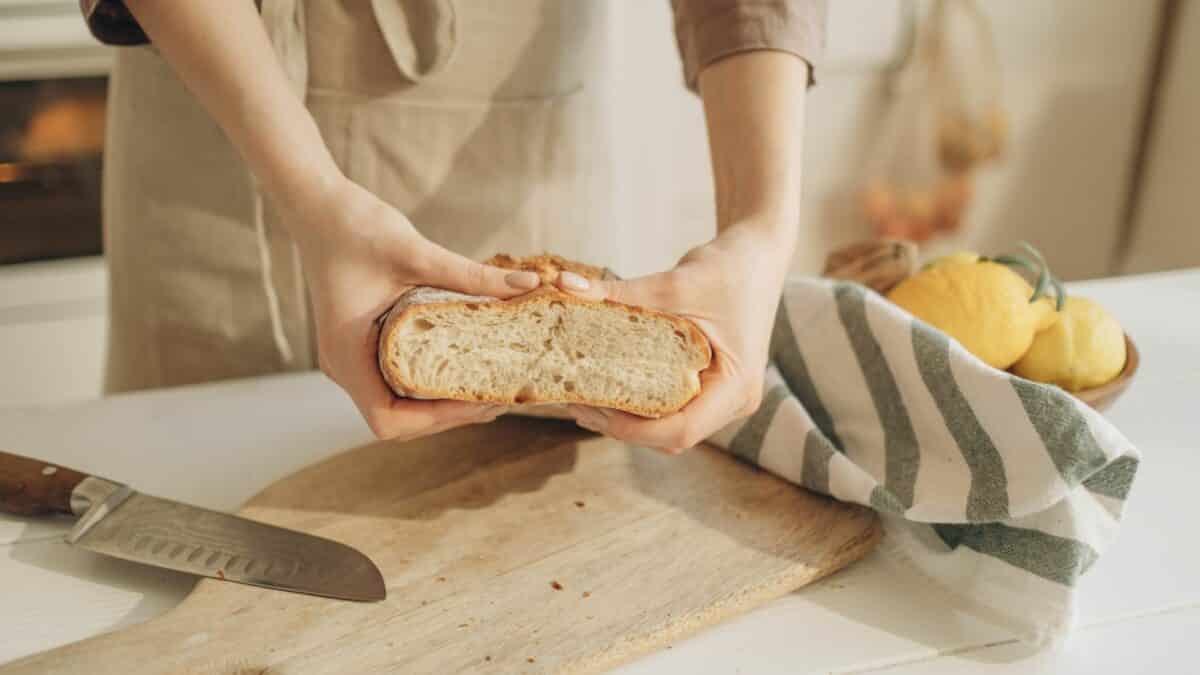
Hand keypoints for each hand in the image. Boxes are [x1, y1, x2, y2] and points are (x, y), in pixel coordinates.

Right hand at [279, 178, 541, 439]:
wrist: (317, 206)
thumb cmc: (355, 226)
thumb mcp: (416, 251)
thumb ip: (471, 274)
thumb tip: (529, 284)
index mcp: (347, 354)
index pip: (388, 419)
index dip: (435, 419)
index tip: (477, 398)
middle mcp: (345, 366)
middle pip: (398, 421)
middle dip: (448, 414)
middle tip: (499, 394)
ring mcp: (352, 359)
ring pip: (398, 405)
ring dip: (441, 403)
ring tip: (489, 385)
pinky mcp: (362, 346)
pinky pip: (397, 381)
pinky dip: (430, 383)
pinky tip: (465, 366)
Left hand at [561, 226, 793, 452]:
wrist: (759, 253)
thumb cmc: (728, 267)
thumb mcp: (674, 282)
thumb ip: (621, 292)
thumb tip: (564, 286)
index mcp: (737, 385)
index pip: (681, 429)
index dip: (633, 429)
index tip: (592, 407)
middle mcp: (736, 400)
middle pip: (673, 436)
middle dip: (622, 426)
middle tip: (576, 402)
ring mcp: (726, 398)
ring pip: (672, 428)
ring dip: (630, 420)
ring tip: (585, 397)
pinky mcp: (715, 388)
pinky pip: (676, 409)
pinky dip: (642, 404)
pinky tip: (609, 387)